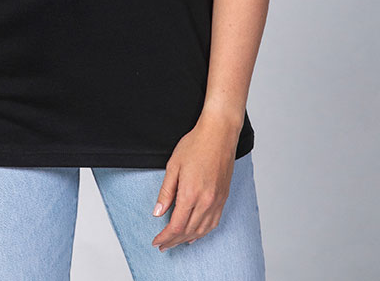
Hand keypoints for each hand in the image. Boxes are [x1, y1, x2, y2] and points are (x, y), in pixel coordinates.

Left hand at [151, 111, 240, 252]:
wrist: (219, 134)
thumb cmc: (195, 145)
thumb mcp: (173, 165)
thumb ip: (166, 192)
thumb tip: (158, 212)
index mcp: (191, 193)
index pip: (176, 225)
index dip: (165, 236)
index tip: (156, 241)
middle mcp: (206, 201)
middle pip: (188, 231)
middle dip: (174, 241)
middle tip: (163, 246)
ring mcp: (217, 200)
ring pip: (202, 230)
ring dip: (187, 239)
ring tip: (176, 242)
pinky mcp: (223, 197)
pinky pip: (213, 222)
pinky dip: (203, 232)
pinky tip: (195, 234)